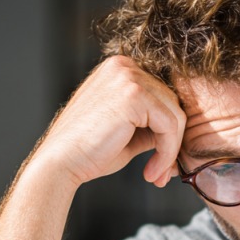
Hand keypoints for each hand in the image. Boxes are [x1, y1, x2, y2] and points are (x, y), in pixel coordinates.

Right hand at [28, 55, 186, 187]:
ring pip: (175, 115)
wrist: (60, 163)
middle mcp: (123, 65)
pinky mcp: (134, 94)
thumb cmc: (88, 152)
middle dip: (173, 142)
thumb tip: (178, 133)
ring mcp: (128, 76)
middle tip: (162, 173)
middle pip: (173, 103)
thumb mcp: (128, 132)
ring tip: (155, 174)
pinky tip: (151, 171)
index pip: (162, 96)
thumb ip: (151, 125)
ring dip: (171, 150)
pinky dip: (167, 152)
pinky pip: (170, 126)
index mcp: (119, 70)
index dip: (168, 131)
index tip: (162, 162)